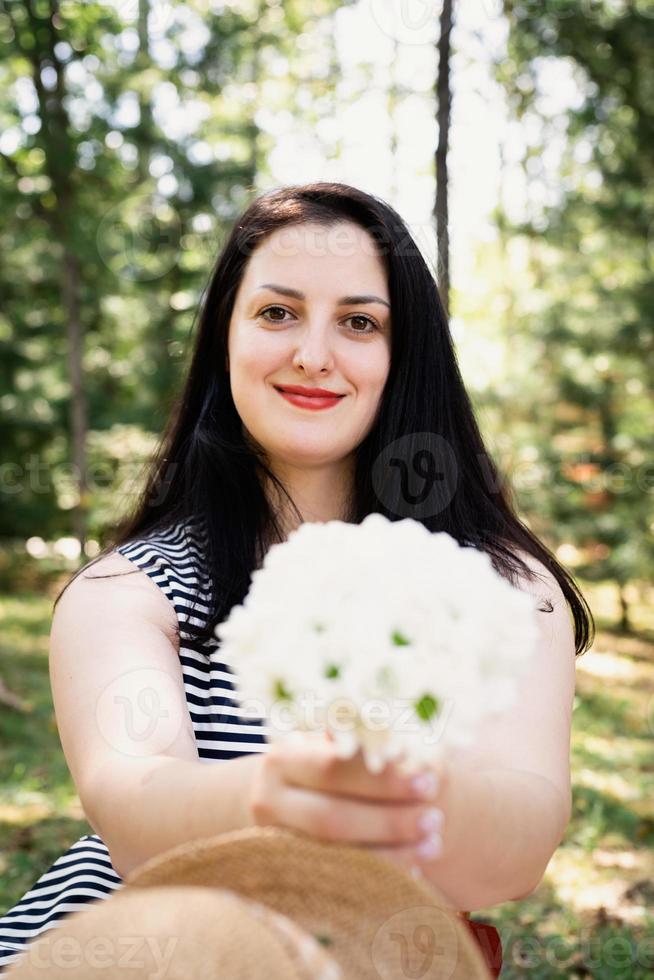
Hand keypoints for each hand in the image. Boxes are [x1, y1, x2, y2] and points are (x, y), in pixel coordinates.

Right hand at [246, 733, 446, 876]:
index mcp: (280, 760)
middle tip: (436, 817)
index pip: (334, 770)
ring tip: (434, 844)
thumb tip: (402, 751)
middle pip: (332, 818)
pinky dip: (377, 874)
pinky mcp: (285, 873)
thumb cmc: (320, 760)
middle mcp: (267, 802)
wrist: (277, 797)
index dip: (382, 779)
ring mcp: (272, 842)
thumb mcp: (334, 742)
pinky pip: (336, 879)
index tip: (428, 781)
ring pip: (335, 855)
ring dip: (391, 853)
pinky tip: (412, 868)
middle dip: (390, 820)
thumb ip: (362, 741)